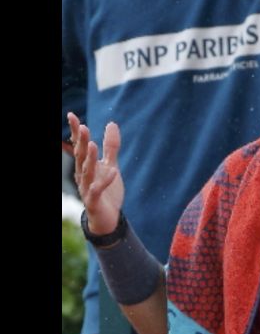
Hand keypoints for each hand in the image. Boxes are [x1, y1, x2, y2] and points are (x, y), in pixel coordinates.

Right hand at [67, 112, 124, 234]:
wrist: (108, 218)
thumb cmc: (107, 190)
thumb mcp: (111, 165)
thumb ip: (111, 146)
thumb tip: (111, 123)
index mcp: (86, 166)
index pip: (79, 146)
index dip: (76, 132)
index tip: (72, 115)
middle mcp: (83, 176)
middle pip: (81, 157)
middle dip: (81, 142)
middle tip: (84, 127)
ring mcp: (87, 188)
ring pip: (87, 172)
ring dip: (89, 159)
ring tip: (92, 144)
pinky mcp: (95, 201)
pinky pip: (98, 190)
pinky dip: (105, 181)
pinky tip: (114, 172)